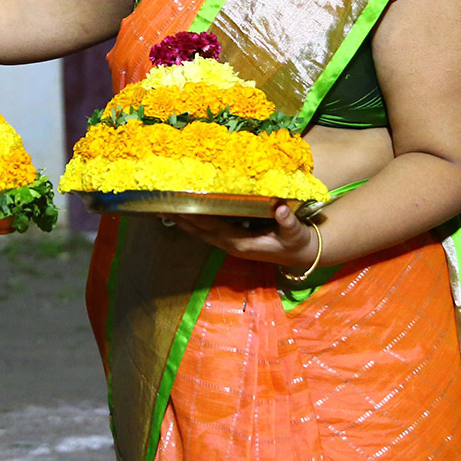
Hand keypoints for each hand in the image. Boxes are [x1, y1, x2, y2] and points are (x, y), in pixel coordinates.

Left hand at [166, 200, 316, 268]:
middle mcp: (231, 245)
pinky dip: (193, 223)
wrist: (300, 255)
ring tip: (163, 208)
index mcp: (241, 243)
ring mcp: (229, 244)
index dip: (196, 217)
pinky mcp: (231, 241)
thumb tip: (281, 208)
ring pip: (200, 232)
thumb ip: (288, 221)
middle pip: (200, 231)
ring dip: (183, 221)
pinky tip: (183, 214)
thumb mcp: (295, 232)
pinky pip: (206, 232)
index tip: (180, 206)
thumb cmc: (296, 241)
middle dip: (181, 219)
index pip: (213, 227)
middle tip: (159, 205)